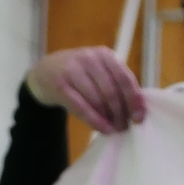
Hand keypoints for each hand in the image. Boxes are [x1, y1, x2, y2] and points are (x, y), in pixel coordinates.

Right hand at [25, 47, 145, 133]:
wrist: (45, 72)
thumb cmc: (81, 74)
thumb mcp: (99, 70)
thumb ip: (117, 84)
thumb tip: (137, 111)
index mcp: (105, 55)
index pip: (125, 79)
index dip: (134, 100)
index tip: (139, 118)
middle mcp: (89, 58)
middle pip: (111, 92)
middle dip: (120, 113)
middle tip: (124, 127)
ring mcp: (72, 71)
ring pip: (97, 101)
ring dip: (108, 119)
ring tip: (114, 129)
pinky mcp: (59, 86)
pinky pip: (82, 108)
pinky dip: (95, 121)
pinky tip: (103, 129)